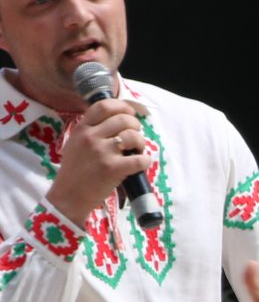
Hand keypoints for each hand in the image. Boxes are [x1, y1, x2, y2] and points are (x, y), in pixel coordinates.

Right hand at [45, 95, 149, 220]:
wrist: (69, 195)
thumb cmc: (75, 170)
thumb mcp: (75, 143)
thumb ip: (91, 130)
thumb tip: (115, 119)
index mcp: (82, 129)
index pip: (103, 106)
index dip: (122, 106)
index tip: (129, 113)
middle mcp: (91, 137)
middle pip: (123, 119)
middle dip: (136, 125)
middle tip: (135, 136)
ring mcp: (102, 152)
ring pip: (133, 136)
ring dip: (141, 143)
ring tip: (137, 151)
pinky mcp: (113, 168)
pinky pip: (140, 159)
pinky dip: (146, 160)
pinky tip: (142, 163)